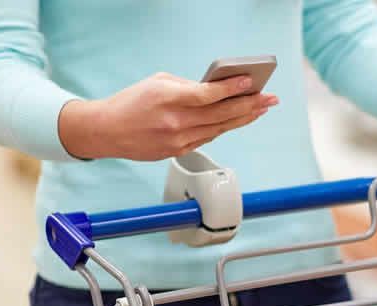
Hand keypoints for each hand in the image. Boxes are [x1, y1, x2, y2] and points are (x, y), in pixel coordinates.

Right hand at [59, 72, 277, 160]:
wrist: (107, 131)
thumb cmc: (131, 102)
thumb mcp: (156, 83)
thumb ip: (188, 85)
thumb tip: (217, 90)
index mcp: (167, 99)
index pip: (207, 94)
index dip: (232, 89)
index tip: (250, 82)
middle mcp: (175, 122)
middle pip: (221, 114)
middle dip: (250, 105)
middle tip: (269, 99)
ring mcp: (178, 140)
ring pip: (220, 128)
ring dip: (244, 118)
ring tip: (261, 109)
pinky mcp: (179, 151)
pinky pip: (209, 137)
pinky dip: (225, 127)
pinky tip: (238, 120)